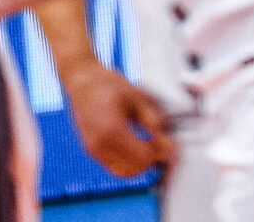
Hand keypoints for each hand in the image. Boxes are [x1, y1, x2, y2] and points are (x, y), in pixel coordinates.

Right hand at [61, 60, 174, 177]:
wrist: (82, 82)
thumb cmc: (109, 85)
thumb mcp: (137, 97)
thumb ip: (152, 119)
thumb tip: (165, 140)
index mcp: (112, 131)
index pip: (143, 157)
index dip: (161, 153)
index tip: (171, 143)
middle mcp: (100, 145)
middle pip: (135, 169)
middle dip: (153, 161)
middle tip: (164, 146)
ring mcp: (93, 150)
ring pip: (124, 172)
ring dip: (141, 165)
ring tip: (153, 148)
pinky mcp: (92, 151)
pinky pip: (114, 168)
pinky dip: (129, 164)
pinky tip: (139, 149)